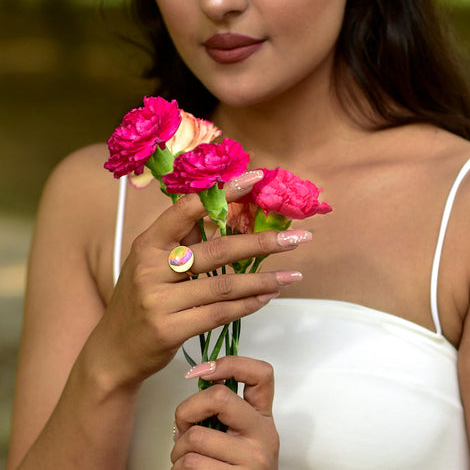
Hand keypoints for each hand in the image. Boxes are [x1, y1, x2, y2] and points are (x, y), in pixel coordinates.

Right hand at [88, 172, 309, 387]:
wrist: (113, 352)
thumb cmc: (141, 299)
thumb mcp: (152, 263)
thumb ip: (185, 240)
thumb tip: (230, 215)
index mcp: (148, 243)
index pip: (188, 208)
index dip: (223, 191)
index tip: (255, 178)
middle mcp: (151, 268)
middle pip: (218, 250)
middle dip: (262, 243)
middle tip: (297, 239)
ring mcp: (158, 300)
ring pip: (224, 285)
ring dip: (263, 280)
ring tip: (292, 276)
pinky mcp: (169, 330)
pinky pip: (219, 314)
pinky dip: (248, 305)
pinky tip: (267, 298)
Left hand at [172, 356, 278, 468]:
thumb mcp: (238, 439)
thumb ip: (225, 413)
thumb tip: (198, 382)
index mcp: (263, 419)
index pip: (261, 374)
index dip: (230, 363)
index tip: (201, 371)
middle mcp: (264, 437)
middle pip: (219, 397)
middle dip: (187, 410)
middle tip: (182, 427)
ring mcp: (252, 461)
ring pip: (195, 437)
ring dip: (178, 450)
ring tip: (185, 461)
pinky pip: (189, 465)